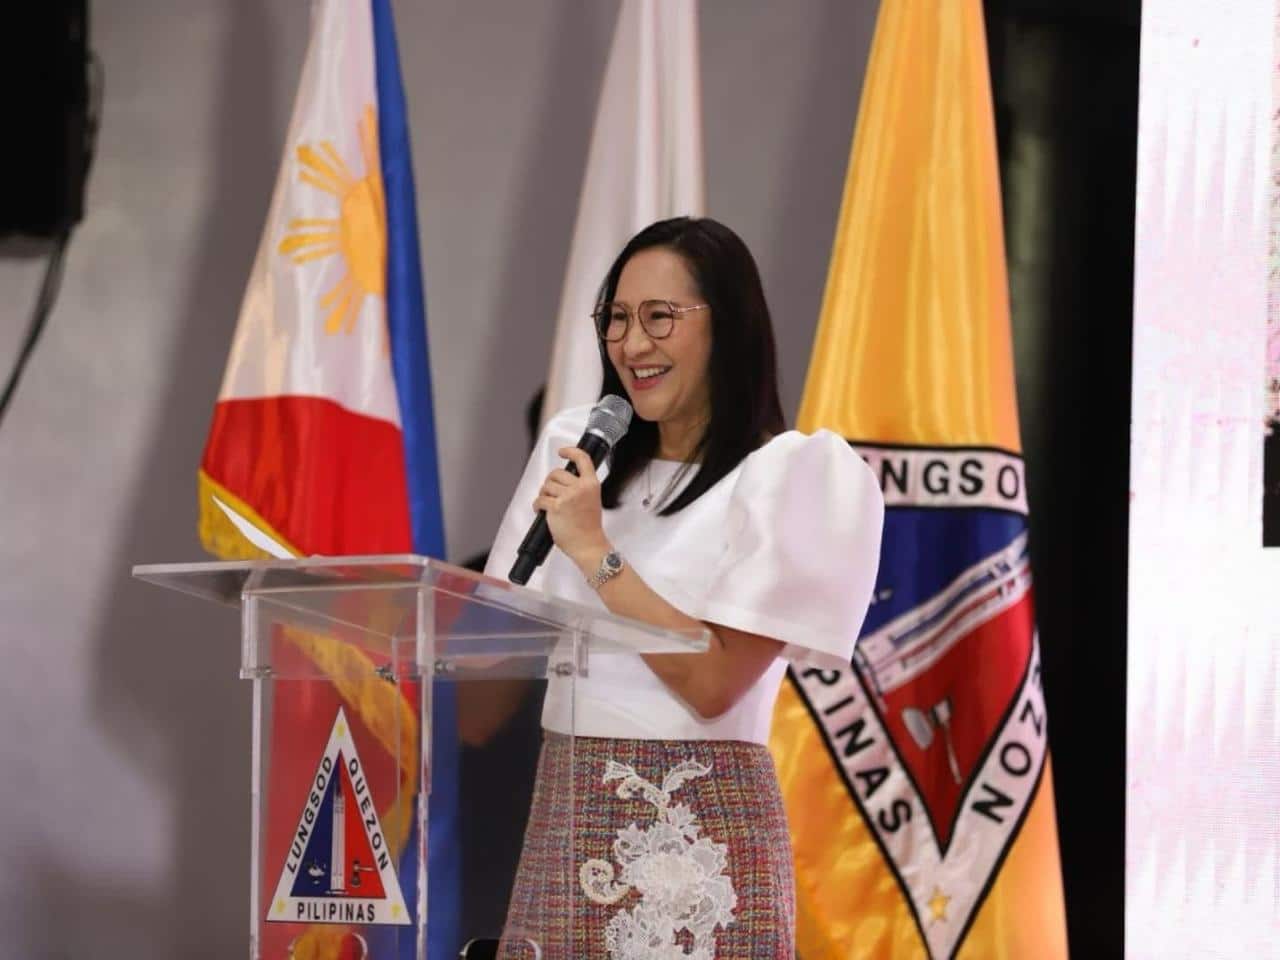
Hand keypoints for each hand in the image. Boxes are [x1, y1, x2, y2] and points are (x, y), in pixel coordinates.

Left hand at [532, 447, 609, 570]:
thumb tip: (563, 481)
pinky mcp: (555, 508)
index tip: (562, 451)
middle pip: (556, 473)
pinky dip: (537, 506)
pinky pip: (539, 500)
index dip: (570, 451)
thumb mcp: (593, 500)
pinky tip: (541, 511)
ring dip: (544, 495)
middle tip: (552, 493)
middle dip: (550, 482)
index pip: (582, 459)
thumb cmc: (589, 527)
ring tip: (549, 505)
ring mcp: (567, 497)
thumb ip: (582, 487)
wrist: (588, 545)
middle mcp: (580, 488)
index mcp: (591, 484)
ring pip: (546, 486)